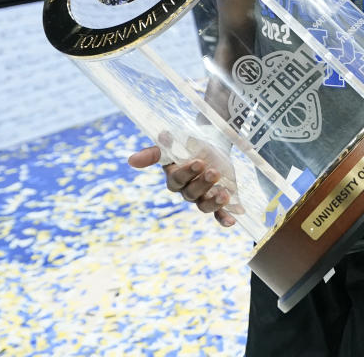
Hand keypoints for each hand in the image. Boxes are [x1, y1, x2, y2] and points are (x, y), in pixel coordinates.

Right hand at [128, 131, 244, 227]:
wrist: (214, 143)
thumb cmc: (190, 145)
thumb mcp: (174, 145)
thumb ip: (155, 152)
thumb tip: (131, 160)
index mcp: (175, 178)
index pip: (177, 180)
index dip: (187, 173)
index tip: (199, 162)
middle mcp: (188, 191)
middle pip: (192, 193)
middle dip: (203, 184)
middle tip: (213, 172)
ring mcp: (204, 197)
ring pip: (205, 206)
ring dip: (214, 202)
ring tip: (225, 194)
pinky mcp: (219, 200)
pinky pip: (220, 214)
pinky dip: (225, 218)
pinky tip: (233, 221)